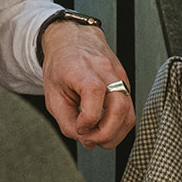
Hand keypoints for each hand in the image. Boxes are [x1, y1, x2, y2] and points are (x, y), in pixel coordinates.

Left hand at [40, 21, 135, 148]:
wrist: (74, 41)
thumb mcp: (52, 95)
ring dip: (115, 134)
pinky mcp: (126, 84)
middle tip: (91, 140)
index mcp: (82, 68)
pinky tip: (105, 128)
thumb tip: (85, 138)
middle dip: (106, 133)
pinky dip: (119, 126)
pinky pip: (129, 111)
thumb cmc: (62, 65)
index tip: (79, 127)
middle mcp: (106, 70)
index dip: (88, 119)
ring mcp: (119, 77)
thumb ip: (66, 121)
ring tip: (98, 137)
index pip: (94, 92)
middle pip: (119, 105)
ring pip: (129, 112)